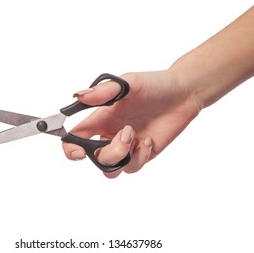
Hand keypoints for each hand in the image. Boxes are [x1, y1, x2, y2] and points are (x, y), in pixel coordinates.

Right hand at [62, 71, 200, 177]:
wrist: (183, 94)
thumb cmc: (154, 84)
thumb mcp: (128, 83)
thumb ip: (103, 92)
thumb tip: (78, 96)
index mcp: (101, 117)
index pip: (76, 137)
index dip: (70, 148)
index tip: (80, 152)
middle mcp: (111, 133)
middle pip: (95, 158)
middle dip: (108, 153)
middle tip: (127, 134)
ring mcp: (127, 146)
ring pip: (111, 169)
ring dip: (122, 157)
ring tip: (136, 137)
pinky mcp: (142, 153)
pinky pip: (132, 167)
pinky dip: (139, 157)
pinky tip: (148, 140)